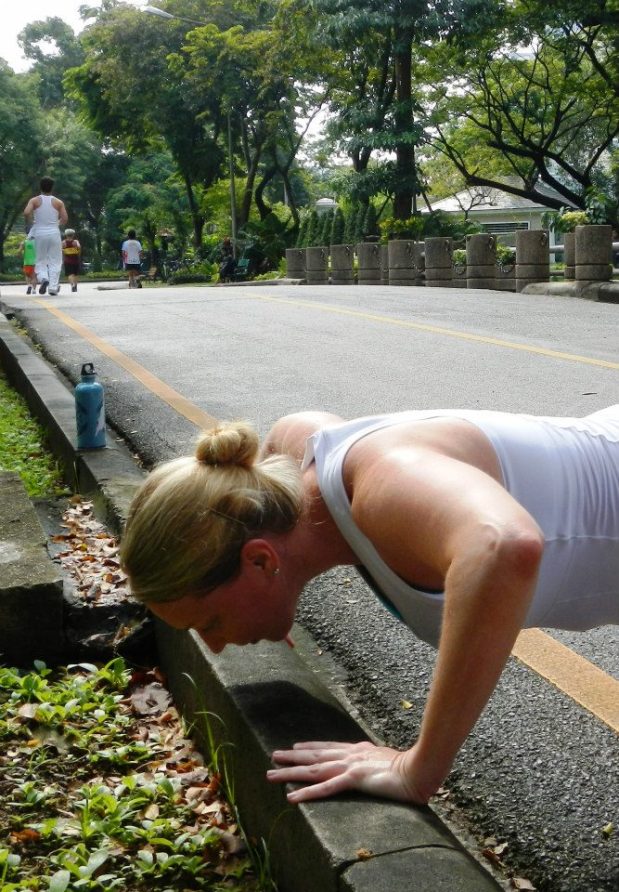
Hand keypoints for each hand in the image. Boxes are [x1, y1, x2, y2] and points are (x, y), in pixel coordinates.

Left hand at [267, 740, 430, 804]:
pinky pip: (325, 788)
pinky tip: (292, 797)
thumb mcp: (389, 763)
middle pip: (316, 755)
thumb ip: (378, 762)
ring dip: (291, 773)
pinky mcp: (353, 779)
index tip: (296, 747)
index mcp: (360, 750)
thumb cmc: (411, 768)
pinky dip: (307, 793)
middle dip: (293, 757)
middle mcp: (351, 754)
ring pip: (314, 770)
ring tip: (272, 775)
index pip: (330, 747)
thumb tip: (376, 765)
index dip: (311, 747)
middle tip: (274, 756)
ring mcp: (351, 765)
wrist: (420, 769)